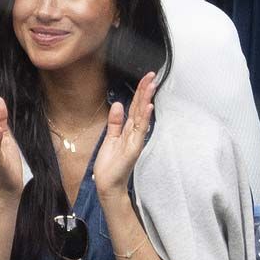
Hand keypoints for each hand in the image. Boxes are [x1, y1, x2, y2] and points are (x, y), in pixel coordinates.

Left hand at [93, 72, 155, 199]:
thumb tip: (117, 105)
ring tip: (152, 85)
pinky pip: (140, 130)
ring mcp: (135, 140)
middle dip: (146, 91)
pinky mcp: (133, 148)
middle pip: (140, 108)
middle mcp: (134, 133)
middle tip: (152, 75)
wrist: (107, 184)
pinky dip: (144, 118)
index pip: (136, 107)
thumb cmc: (110, 165)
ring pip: (142, 116)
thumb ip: (115, 122)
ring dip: (146, 100)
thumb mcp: (110, 138)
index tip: (146, 78)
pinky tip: (148, 107)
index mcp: (128, 130)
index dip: (140, 92)